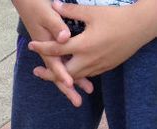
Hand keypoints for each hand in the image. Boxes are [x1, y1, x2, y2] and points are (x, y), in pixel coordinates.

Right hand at [12, 0, 92, 106]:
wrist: (26, 1)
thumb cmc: (36, 5)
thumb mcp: (46, 14)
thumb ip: (56, 26)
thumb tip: (64, 38)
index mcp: (45, 46)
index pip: (55, 64)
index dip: (62, 75)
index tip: (70, 85)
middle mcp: (48, 52)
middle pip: (59, 74)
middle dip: (68, 88)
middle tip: (78, 102)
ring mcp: (51, 50)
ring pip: (63, 70)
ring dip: (74, 81)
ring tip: (87, 90)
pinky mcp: (55, 46)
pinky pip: (64, 63)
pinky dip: (73, 70)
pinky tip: (83, 73)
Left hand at [29, 0, 156, 79]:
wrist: (139, 28)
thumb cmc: (116, 17)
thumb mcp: (92, 12)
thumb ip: (71, 12)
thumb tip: (55, 5)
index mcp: (83, 45)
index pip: (57, 49)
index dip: (42, 47)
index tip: (31, 45)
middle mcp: (88, 60)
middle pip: (63, 72)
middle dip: (49, 74)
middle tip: (36, 71)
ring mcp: (96, 67)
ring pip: (74, 76)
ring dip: (61, 77)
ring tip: (51, 74)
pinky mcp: (103, 69)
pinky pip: (85, 75)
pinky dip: (75, 76)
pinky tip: (70, 73)